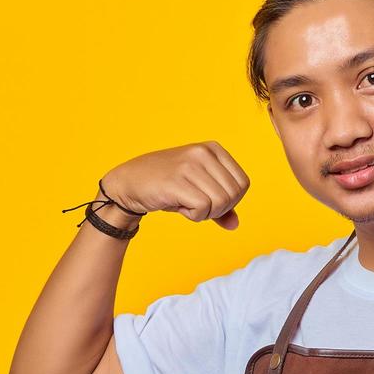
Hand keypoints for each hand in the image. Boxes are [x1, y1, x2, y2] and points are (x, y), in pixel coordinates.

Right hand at [98, 141, 249, 230]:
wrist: (130, 182)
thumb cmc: (167, 186)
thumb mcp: (198, 190)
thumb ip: (220, 206)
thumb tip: (235, 224)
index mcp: (213, 149)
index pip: (243, 184)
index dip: (231, 201)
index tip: (210, 201)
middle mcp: (203, 152)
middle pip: (234, 195)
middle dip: (219, 210)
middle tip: (197, 206)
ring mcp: (190, 165)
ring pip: (220, 203)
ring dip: (205, 214)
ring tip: (187, 205)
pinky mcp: (177, 181)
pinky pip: (203, 209)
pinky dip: (194, 216)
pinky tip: (179, 207)